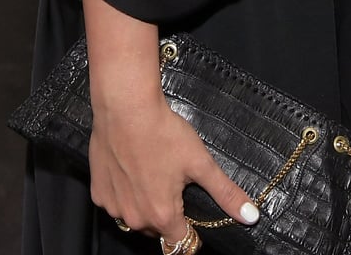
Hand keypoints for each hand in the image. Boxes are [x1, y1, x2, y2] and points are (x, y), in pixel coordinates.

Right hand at [89, 90, 254, 244]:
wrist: (125, 109)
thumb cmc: (163, 133)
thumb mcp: (201, 163)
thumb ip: (226, 193)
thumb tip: (251, 216)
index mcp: (162, 215)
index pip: (180, 243)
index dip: (190, 230)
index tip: (192, 214)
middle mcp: (135, 218)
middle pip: (157, 230)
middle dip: (168, 214)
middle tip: (173, 183)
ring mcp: (113, 207)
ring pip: (135, 218)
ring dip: (145, 205)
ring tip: (153, 173)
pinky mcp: (98, 193)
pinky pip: (116, 204)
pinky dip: (124, 194)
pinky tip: (132, 170)